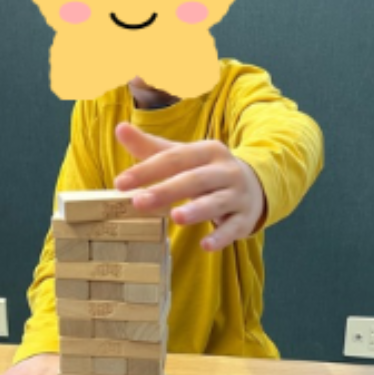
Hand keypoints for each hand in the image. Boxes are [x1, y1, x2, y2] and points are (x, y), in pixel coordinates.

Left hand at [114, 122, 265, 251]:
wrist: (254, 186)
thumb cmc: (205, 171)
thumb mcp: (183, 157)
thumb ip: (151, 147)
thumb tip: (120, 128)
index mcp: (207, 151)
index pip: (174, 158)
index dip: (147, 170)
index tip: (120, 183)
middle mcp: (225, 170)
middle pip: (195, 179)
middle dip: (167, 190)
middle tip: (139, 202)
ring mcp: (237, 195)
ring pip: (216, 202)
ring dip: (197, 210)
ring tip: (176, 218)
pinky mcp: (244, 219)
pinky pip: (233, 228)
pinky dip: (220, 237)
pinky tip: (205, 245)